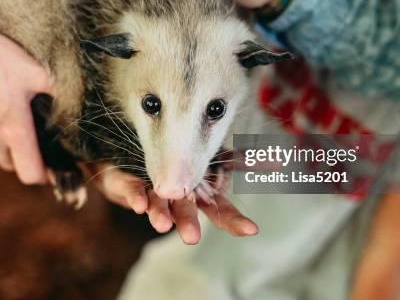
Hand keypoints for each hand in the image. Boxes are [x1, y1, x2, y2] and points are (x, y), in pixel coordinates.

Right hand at [0, 29, 54, 183]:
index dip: (46, 176)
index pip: (31, 175)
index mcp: (14, 132)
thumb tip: (75, 99)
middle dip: (26, 159)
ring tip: (14, 126)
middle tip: (37, 141)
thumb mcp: (34, 70)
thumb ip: (57, 89)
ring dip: (3, 149)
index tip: (54, 168)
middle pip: (11, 166)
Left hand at [86, 162, 258, 243]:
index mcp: (197, 192)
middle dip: (192, 225)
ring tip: (162, 225)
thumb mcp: (210, 160)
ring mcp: (153, 192)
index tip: (252, 232)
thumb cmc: (172, 163)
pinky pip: (131, 190)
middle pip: (187, 212)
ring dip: (162, 215)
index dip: (233, 220)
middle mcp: (176, 196)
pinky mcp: (128, 184)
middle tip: (194, 240)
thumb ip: (238, 161)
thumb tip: (278, 161)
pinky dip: (136, 197)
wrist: (121, 162)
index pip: (218, 206)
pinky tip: (140, 204)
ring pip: (160, 206)